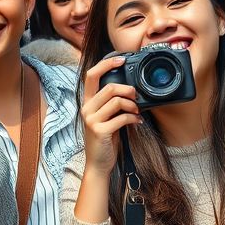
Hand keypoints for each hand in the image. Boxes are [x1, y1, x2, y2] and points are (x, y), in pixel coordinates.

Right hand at [80, 56, 141, 175]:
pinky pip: (122, 117)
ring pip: (117, 101)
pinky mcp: (100, 131)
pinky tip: (137, 122)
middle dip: (127, 89)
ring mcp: (91, 120)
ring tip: (137, 111)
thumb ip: (111, 104)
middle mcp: (86, 109)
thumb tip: (130, 90)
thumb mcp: (105, 118)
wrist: (98, 164)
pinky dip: (134, 118)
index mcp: (87, 103)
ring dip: (132, 105)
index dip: (106, 64)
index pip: (91, 75)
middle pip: (109, 87)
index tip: (121, 59)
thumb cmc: (105, 140)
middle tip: (136, 96)